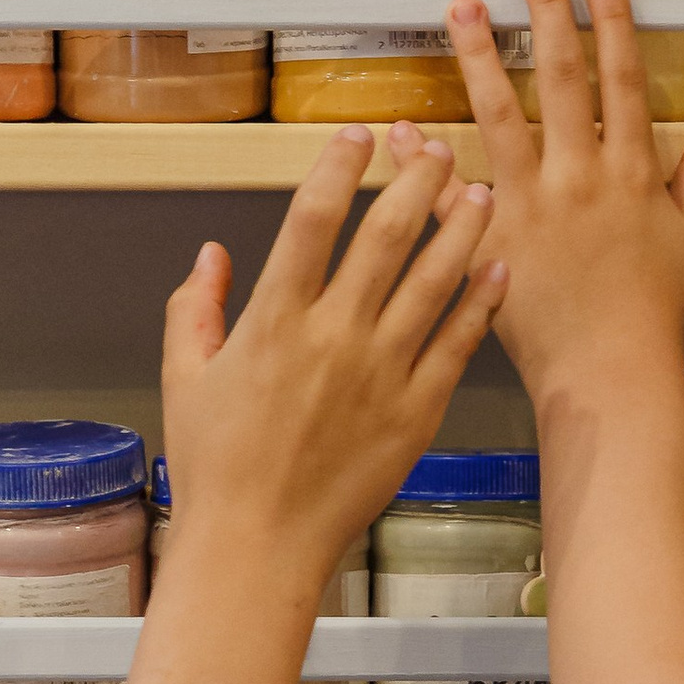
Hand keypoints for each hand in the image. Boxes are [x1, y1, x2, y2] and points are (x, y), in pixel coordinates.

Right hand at [161, 126, 502, 577]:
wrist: (258, 546)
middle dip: (417, 182)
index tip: (357, 136)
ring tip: (483, 193)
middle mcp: (332, 338)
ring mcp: (380, 375)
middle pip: (385, 237)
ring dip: (461, 231)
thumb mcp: (185, 379)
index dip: (339, 166)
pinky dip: (480, 304)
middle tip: (440, 149)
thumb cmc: (216, 470)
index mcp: (273, 322)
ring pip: (433, 283)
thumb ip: (194, 309)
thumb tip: (209, 255)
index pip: (312, 219)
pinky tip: (499, 273)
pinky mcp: (415, 413)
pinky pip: (456, 345)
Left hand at [447, 0, 683, 412]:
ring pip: (500, 115)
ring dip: (479, 56)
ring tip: (462, 8)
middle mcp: (581, 179)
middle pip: (561, 78)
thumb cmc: (653, 320)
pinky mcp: (491, 240)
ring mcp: (532, 206)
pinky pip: (451, 191)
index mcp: (633, 175)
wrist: (611, 378)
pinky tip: (403, 125)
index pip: (623, 82)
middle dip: (546, 12)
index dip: (612, 25)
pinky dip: (424, 159)